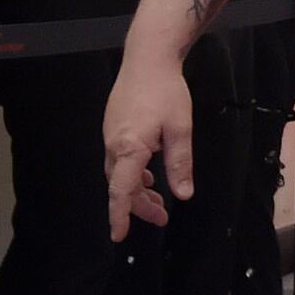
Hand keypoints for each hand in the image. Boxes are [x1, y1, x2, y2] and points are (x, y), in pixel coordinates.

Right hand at [102, 58, 195, 239]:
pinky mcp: (114, 126)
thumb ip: (180, 164)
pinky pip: (120, 159)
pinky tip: (147, 176)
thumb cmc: (166, 91)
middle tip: (162, 219)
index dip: (120, 215)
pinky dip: (133, 174)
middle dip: (139, 206)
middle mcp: (114, 144)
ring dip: (137, 190)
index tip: (118, 235)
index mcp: (129, 148)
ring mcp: (111, 135)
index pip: (121, 190)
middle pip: (121, 185)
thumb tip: (183, 194)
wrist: (147, 58)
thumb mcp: (180, 129)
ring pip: (121, 173)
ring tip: (158, 204)